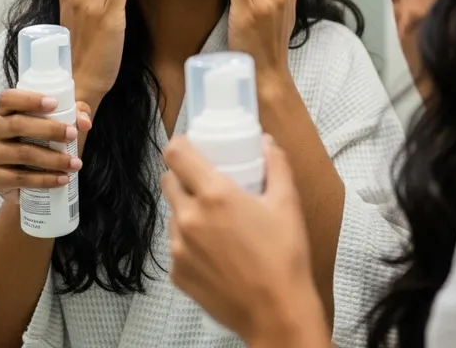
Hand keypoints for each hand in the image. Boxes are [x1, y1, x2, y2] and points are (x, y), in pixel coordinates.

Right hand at [0, 90, 91, 203]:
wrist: (26, 176)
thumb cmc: (41, 140)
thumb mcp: (58, 122)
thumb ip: (74, 114)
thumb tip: (85, 122)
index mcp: (3, 110)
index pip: (8, 98)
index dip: (30, 99)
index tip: (55, 103)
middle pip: (17, 124)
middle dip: (49, 129)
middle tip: (73, 135)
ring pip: (22, 153)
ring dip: (52, 159)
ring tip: (75, 163)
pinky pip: (20, 178)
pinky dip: (45, 179)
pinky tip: (62, 179)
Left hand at [162, 136, 328, 347]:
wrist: (277, 314)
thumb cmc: (284, 258)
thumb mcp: (287, 204)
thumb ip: (276, 165)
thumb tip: (266, 141)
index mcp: (214, 195)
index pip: (175, 154)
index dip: (179, 145)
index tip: (190, 147)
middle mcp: (189, 218)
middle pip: (168, 181)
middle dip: (183, 177)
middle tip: (205, 184)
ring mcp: (179, 248)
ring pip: (171, 213)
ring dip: (185, 210)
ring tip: (212, 221)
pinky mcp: (177, 273)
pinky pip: (174, 245)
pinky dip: (188, 241)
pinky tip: (213, 250)